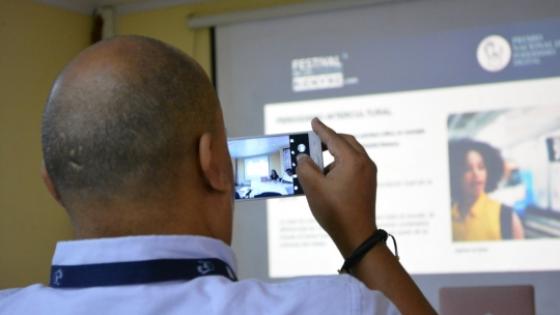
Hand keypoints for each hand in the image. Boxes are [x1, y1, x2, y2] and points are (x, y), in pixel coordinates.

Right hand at [297, 118, 436, 314]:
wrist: (357, 236)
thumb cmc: (335, 211)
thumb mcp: (313, 187)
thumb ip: (305, 167)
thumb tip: (304, 158)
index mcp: (352, 160)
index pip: (334, 139)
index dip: (321, 130)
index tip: (314, 122)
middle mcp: (364, 163)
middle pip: (346, 142)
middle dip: (330, 140)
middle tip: (315, 140)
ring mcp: (369, 174)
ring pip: (351, 154)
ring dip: (334, 155)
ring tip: (317, 165)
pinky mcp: (368, 184)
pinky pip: (354, 166)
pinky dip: (341, 165)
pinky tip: (328, 177)